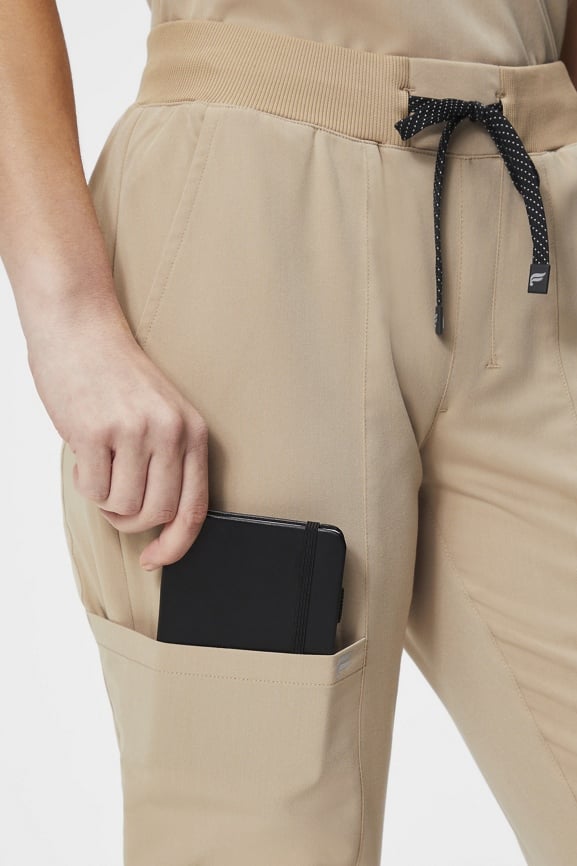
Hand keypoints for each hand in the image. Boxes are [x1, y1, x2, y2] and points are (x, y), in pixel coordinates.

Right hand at [27, 295, 208, 570]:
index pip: (195, 507)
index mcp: (192, 431)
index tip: (156, 559)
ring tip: (100, 467)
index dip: (177, 544)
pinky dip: (85, 483)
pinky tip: (85, 453)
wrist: (80, 327)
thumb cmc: (116, 375)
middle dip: (131, 521)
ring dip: (106, 500)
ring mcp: (134, 432)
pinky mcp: (95, 432)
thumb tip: (160, 523)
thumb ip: (169, 462)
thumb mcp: (161, 413)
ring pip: (123, 507)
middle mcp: (169, 432)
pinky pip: (93, 490)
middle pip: (157, 515)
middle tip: (115, 500)